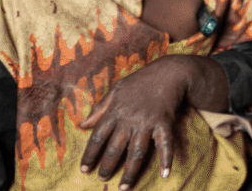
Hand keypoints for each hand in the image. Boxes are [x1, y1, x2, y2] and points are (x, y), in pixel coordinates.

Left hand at [78, 56, 195, 188]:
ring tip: (124, 188)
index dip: (90, 154)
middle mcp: (130, 119)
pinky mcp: (164, 123)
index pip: (98, 137)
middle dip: (108, 166)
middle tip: (103, 179)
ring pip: (137, 152)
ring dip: (130, 172)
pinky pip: (165, 144)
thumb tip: (82, 126)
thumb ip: (100, 109)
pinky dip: (166, 159)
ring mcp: (148, 122)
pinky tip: (165, 174)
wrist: (170, 71)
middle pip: (116, 148)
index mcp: (116, 111)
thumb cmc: (141, 81)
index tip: (85, 169)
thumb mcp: (117, 90)